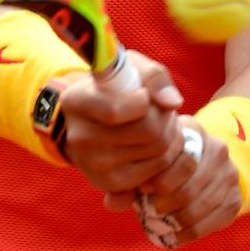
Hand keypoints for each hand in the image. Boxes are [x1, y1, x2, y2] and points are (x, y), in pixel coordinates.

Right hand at [60, 51, 185, 192]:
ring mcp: (94, 165)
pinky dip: (166, 154)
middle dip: (166, 116)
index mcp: (76, 102)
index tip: (144, 94)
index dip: (144, 100)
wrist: (90, 119)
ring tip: (159, 122)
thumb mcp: (128, 67)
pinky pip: (158, 170)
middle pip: (147, 131)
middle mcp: (80, 137)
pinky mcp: (111, 183)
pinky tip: (155, 142)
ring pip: (158, 151)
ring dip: (170, 133)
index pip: (116, 111)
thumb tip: (173, 103)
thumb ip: (153, 76)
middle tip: (162, 108)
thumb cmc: (114, 87)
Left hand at [120, 116, 242, 244]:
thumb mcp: (151, 157)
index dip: (159, 178)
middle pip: (190, 185)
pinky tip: (174, 234)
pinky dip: (190, 232)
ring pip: (201, 205)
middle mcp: (218, 148)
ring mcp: (230, 173)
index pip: (181, 157)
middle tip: (150, 209)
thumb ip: (129, 177)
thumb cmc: (167, 158)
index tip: (143, 188)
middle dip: (166, 202)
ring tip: (160, 222)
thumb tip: (111, 202)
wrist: (205, 163)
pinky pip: (212, 222)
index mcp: (194, 129)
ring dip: (177, 219)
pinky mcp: (236, 197)